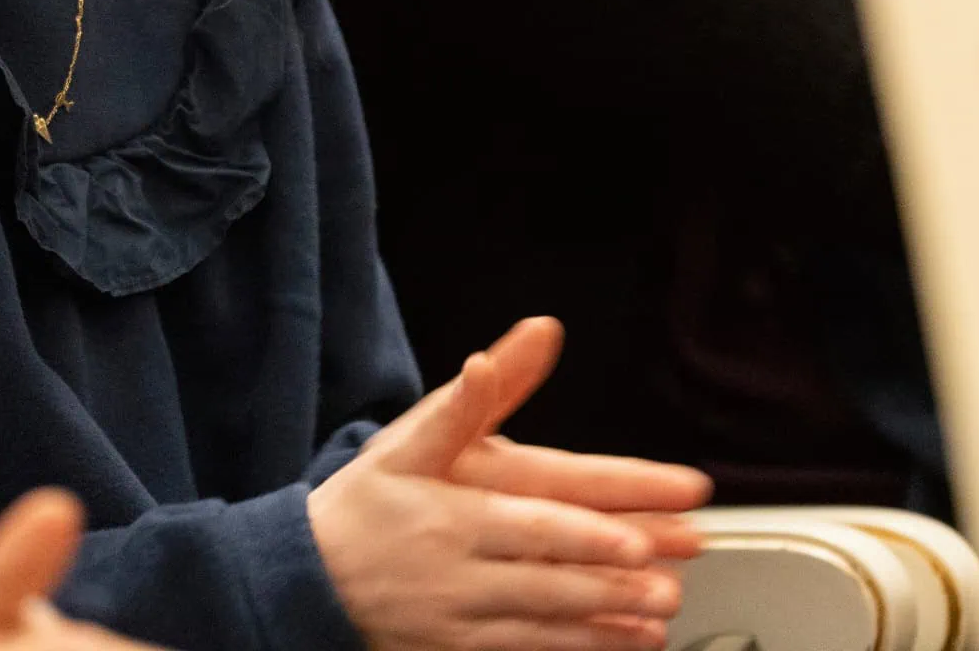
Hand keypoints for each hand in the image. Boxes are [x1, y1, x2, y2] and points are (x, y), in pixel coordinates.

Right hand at [308, 318, 693, 650]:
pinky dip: (574, 650)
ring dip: (605, 623)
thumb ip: (464, 402)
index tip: (636, 536)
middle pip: (547, 578)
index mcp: (453, 512)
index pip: (531, 522)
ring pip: (543, 624)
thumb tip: (492, 357)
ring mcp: (459, 618)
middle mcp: (460, 570)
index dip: (585, 533)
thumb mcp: (406, 442)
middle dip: (612, 582)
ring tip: (659, 617)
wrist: (307, 577)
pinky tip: (619, 642)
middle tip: (671, 581)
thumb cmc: (365, 502)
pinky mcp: (458, 650)